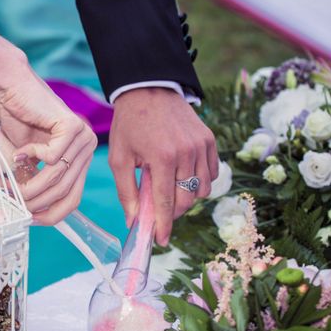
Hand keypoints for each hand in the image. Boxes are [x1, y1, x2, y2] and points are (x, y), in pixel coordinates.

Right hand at [0, 61, 96, 224]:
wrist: (12, 87)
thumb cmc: (19, 122)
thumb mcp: (28, 162)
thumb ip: (33, 184)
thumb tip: (27, 215)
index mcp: (81, 159)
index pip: (73, 198)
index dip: (52, 214)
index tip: (30, 219)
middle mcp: (87, 149)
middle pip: (66, 191)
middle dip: (36, 202)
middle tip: (14, 202)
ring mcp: (83, 137)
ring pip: (58, 177)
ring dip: (29, 184)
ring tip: (9, 183)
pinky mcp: (72, 126)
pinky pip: (51, 157)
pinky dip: (30, 157)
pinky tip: (19, 150)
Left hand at [109, 87, 217, 245]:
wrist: (148, 89)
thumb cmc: (130, 124)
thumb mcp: (119, 157)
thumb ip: (126, 191)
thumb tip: (133, 221)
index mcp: (162, 157)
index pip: (165, 202)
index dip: (163, 225)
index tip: (161, 240)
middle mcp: (186, 153)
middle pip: (186, 200)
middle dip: (172, 213)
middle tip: (158, 212)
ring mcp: (201, 146)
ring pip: (202, 190)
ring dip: (186, 198)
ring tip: (169, 190)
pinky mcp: (210, 141)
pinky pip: (211, 174)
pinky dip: (200, 182)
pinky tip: (183, 177)